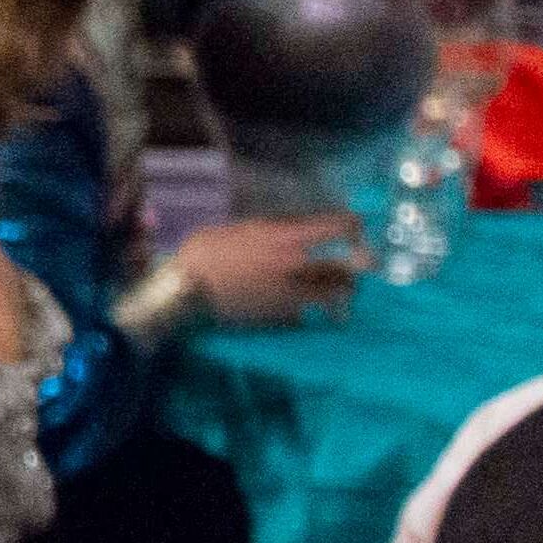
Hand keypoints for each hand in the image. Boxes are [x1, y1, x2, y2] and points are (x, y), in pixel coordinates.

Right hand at [165, 214, 360, 325]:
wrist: (186, 289)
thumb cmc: (207, 251)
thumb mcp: (244, 228)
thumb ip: (275, 230)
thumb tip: (297, 231)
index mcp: (286, 237)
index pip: (340, 227)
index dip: (353, 226)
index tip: (354, 229)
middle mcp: (296, 265)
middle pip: (346, 268)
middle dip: (353, 267)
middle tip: (356, 266)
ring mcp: (290, 293)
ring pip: (333, 293)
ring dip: (338, 290)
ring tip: (337, 289)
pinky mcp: (280, 315)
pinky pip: (309, 312)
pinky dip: (310, 310)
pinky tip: (303, 308)